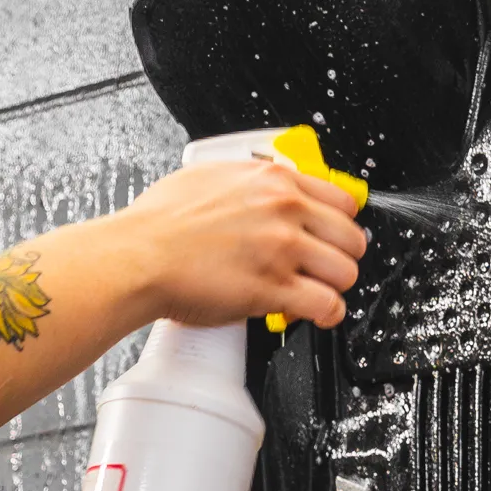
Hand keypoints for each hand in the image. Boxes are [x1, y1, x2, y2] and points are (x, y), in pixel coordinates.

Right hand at [114, 159, 367, 327]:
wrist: (138, 256)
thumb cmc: (159, 222)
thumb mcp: (209, 176)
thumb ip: (247, 181)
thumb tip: (260, 186)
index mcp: (273, 181)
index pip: (343, 200)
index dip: (340, 224)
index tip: (332, 237)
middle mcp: (284, 211)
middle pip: (352, 238)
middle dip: (341, 258)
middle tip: (324, 270)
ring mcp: (282, 250)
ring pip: (345, 273)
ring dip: (334, 287)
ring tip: (316, 293)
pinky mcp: (274, 289)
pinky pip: (327, 305)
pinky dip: (327, 315)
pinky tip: (316, 315)